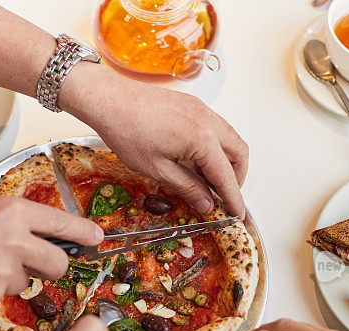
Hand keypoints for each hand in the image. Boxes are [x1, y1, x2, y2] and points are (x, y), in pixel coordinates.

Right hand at [0, 196, 103, 308]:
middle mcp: (15, 239)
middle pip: (58, 263)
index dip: (84, 233)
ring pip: (28, 281)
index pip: (63, 223)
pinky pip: (4, 294)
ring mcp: (5, 268)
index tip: (97, 238)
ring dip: (13, 277)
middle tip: (36, 264)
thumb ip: (18, 223)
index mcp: (13, 212)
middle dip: (53, 268)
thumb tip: (45, 238)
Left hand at [66, 68, 248, 217]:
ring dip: (226, 161)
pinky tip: (196, 161)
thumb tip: (206, 203)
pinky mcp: (192, 105)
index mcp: (202, 139)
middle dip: (236, 178)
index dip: (233, 198)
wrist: (109, 100)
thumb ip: (188, 187)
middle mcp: (208, 120)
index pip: (226, 176)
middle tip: (223, 197)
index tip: (236, 213)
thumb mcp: (158, 169)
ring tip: (207, 182)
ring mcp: (202, 110)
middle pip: (239, 153)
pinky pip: (216, 127)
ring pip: (230, 138)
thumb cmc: (126, 130)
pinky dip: (215, 147)